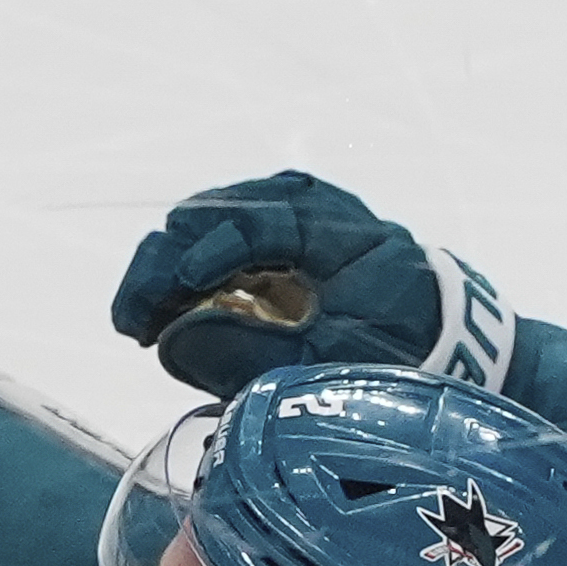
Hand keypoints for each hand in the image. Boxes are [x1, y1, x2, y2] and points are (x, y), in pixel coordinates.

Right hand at [107, 171, 445, 396]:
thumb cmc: (393, 346)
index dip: (212, 252)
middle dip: (166, 266)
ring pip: (199, 225)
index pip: (258, 221)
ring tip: (137, 323)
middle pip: (211, 216)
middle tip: (133, 321)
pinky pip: (205, 243)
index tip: (180, 287)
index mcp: (330, 223)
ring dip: (163, 271)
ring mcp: (276, 213)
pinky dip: (179, 275)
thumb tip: (171, 342)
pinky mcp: (260, 237)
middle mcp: (298, 203)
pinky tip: (157, 312)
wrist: (432, 330)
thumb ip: (254, 354)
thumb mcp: (331, 362)